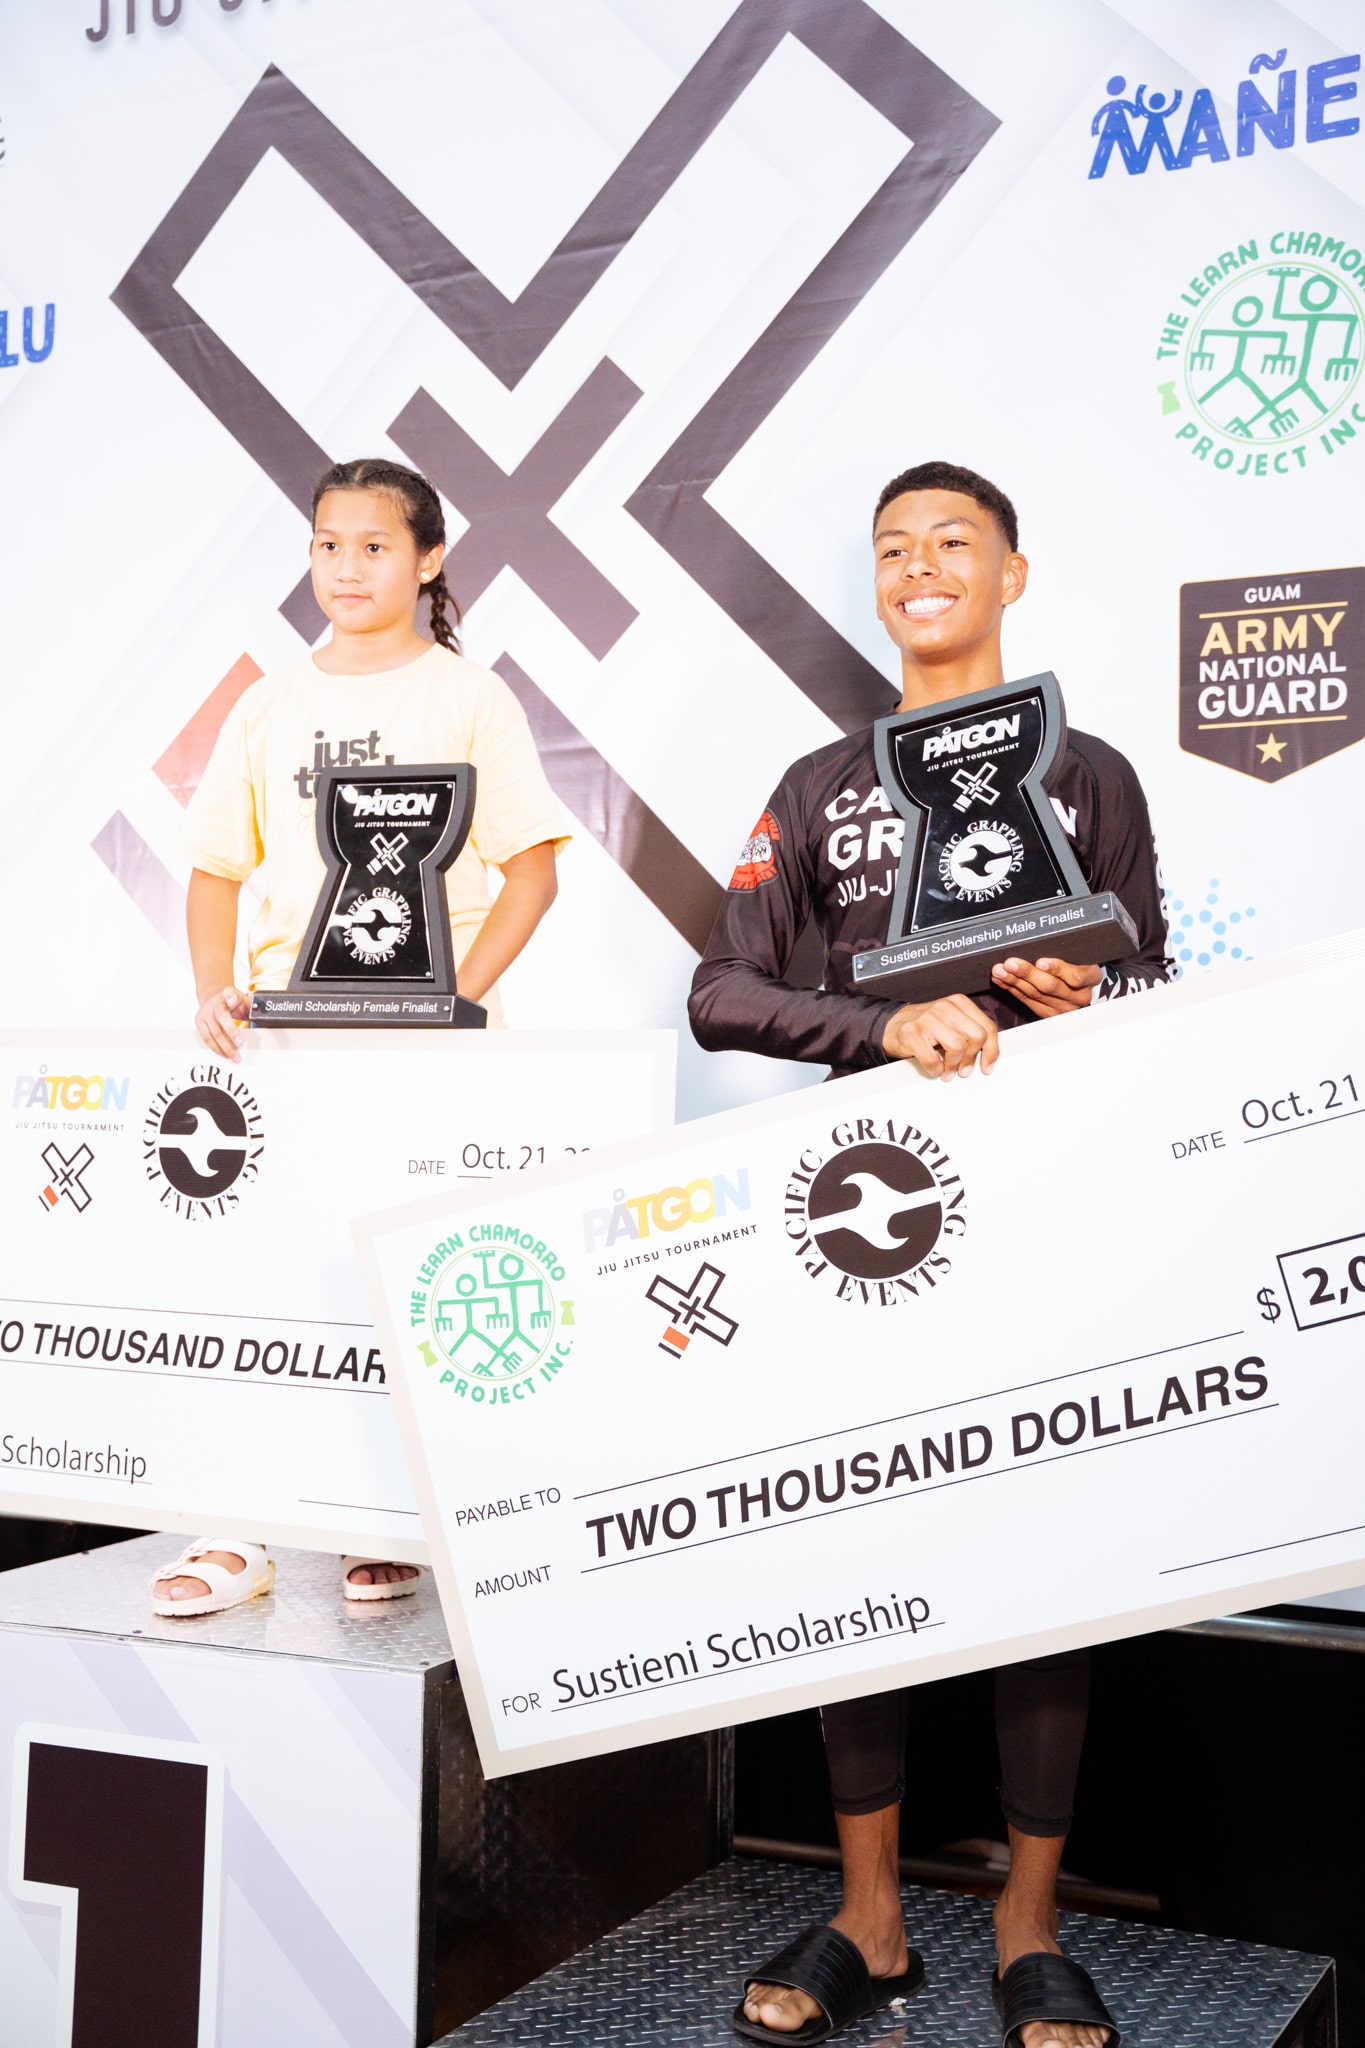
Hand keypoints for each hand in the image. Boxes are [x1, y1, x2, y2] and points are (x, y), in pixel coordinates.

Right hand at [194, 985, 250, 1059]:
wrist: (214, 997)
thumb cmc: (233, 1002)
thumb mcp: (244, 1000)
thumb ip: (253, 1008)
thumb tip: (262, 1016)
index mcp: (227, 993)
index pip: (228, 993)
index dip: (230, 997)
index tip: (233, 1000)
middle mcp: (214, 1002)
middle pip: (221, 1016)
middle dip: (231, 1031)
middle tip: (240, 1043)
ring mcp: (205, 1012)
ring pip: (213, 1031)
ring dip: (224, 1046)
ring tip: (235, 1056)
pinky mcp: (199, 1021)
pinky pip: (206, 1037)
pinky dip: (216, 1048)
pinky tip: (224, 1053)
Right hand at [882, 994, 998, 1078]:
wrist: (892, 1025)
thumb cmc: (926, 1028)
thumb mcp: (952, 1023)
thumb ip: (971, 1033)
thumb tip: (989, 1056)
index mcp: (959, 1003)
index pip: (987, 1027)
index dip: (992, 1051)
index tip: (987, 1066)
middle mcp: (945, 1007)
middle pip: (977, 1036)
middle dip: (972, 1058)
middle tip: (964, 1070)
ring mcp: (927, 1018)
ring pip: (957, 1047)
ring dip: (953, 1066)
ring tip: (947, 1071)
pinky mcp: (911, 1032)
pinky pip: (932, 1059)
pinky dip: (935, 1069)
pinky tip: (934, 1068)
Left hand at [991, 955, 1100, 1017]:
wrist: (1082, 987)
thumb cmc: (1080, 964)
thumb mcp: (1082, 956)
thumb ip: (1066, 951)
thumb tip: (1039, 936)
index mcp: (1091, 978)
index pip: (1076, 977)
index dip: (1057, 969)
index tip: (1041, 961)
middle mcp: (1079, 996)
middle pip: (1051, 986)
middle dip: (1028, 973)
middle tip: (1011, 963)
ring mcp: (1063, 1007)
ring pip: (1035, 994)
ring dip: (1014, 981)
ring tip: (1000, 970)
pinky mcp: (1048, 1013)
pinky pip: (1027, 1000)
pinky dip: (1011, 988)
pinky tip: (1000, 979)